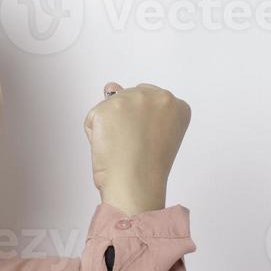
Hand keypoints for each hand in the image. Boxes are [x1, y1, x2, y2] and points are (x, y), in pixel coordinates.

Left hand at [84, 82, 188, 214]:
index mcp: (177, 106)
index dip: (144, 125)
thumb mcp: (157, 133)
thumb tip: (111, 86)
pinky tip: (109, 147)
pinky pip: (93, 118)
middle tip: (133, 145)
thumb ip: (138, 108)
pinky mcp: (108, 107)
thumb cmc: (147, 169)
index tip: (148, 140)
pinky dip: (95, 134)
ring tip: (122, 147)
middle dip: (127, 120)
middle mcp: (158, 96)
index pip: (151, 103)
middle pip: (131, 99)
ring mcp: (132, 99)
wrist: (136, 184)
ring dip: (111, 127)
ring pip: (112, 108)